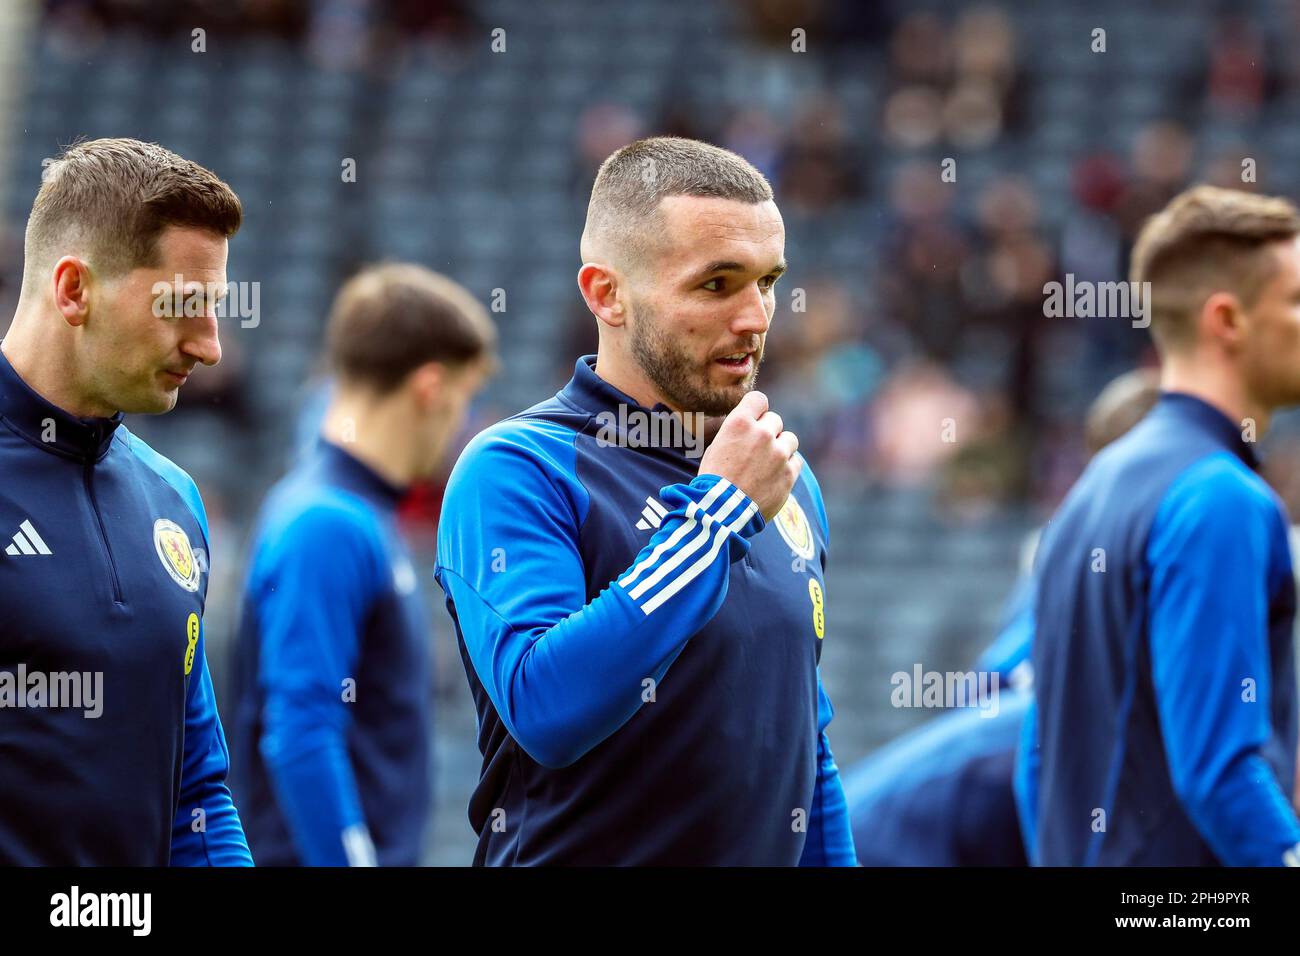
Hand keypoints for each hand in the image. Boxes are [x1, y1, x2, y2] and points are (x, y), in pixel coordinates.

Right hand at [697, 390, 800, 520]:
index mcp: (739, 423)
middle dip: (767, 432)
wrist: (722, 512)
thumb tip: (750, 424)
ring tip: (767, 463)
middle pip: (774, 420)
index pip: (759, 399)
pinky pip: (796, 461)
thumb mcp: (717, 447)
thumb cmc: (714, 480)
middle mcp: (762, 434)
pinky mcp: (789, 473)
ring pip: (790, 439)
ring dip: (781, 447)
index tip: (755, 420)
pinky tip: (774, 477)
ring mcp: (779, 453)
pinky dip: (788, 467)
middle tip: (756, 450)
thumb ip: (737, 431)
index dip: (757, 409)